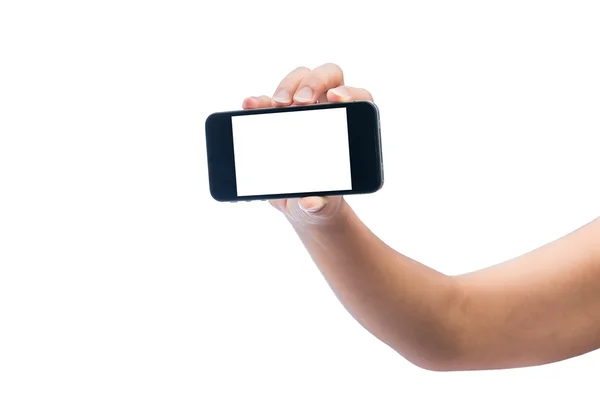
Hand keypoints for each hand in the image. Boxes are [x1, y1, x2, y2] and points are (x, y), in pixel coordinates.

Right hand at [242, 63, 372, 224]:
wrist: (299, 203)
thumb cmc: (321, 200)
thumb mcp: (322, 205)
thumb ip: (318, 204)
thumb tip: (310, 201)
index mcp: (350, 129)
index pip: (358, 98)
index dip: (350, 92)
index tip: (336, 99)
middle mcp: (330, 112)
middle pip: (328, 77)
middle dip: (313, 82)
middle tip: (298, 103)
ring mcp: (303, 111)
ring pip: (299, 80)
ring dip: (286, 86)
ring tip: (275, 105)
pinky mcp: (278, 117)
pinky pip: (268, 101)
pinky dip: (259, 101)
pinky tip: (250, 105)